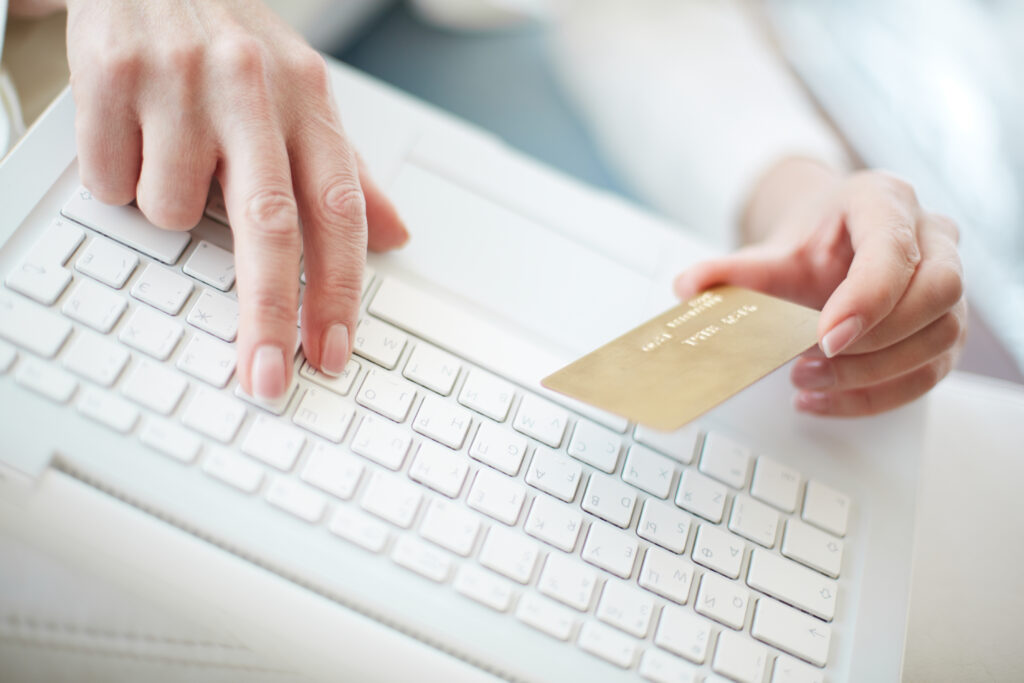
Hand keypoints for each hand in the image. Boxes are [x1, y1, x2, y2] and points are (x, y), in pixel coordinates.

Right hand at [65, 0, 407, 397]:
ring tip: (170, 156)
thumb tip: (396, 236)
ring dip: (168, 210)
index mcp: (307, 100)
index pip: (338, 211)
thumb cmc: (233, 45)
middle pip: (269, 226)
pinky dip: (119, 180)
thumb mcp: (302, 96)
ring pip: (173, 210)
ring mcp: (180, 79)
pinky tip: (132, 137)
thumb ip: (347, 171)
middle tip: (270, 377)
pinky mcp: (113, 74)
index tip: (333, 350)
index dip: (340, 289)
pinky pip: (111, 180)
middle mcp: (251, 89)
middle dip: (270, 315)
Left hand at [674, 159, 965, 416]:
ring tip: (809, 383)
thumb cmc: (811, 241)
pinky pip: (931, 371)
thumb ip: (728, 270)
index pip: (895, 250)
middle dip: (877, 342)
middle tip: (811, 365)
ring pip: (942, 334)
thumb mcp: (768, 252)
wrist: (830, 241)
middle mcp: (932, 235)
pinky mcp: (945, 326)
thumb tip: (686, 286)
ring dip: (875, 374)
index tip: (825, 338)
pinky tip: (826, 400)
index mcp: (885, 201)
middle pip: (938, 293)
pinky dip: (879, 396)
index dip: (867, 298)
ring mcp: (947, 282)